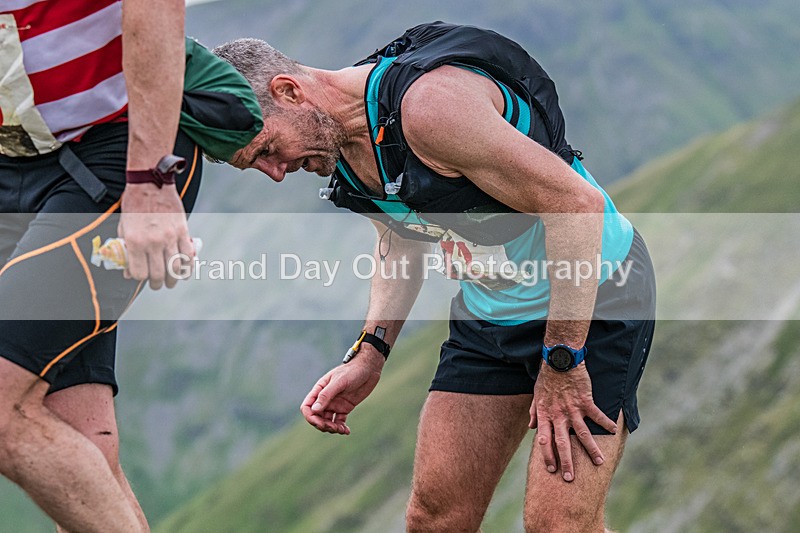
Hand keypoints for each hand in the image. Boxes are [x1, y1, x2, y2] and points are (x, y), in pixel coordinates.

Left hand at [118, 183, 192, 289]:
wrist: (150, 183)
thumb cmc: (134, 204)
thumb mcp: (123, 227)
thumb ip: (125, 250)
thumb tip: (128, 271)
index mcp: (134, 241)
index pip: (139, 273)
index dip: (140, 278)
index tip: (142, 277)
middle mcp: (152, 242)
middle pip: (158, 274)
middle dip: (158, 284)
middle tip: (158, 285)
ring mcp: (169, 237)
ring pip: (174, 268)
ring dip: (173, 279)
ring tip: (172, 281)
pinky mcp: (182, 232)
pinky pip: (188, 255)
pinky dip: (187, 266)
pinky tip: (184, 270)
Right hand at [300, 347, 383, 434]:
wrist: (369, 368)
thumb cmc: (353, 371)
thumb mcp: (339, 381)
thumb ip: (326, 395)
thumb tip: (314, 410)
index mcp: (320, 390)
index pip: (307, 407)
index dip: (310, 417)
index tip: (320, 423)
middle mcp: (325, 398)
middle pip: (316, 417)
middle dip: (322, 425)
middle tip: (334, 428)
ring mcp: (335, 404)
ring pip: (327, 421)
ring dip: (332, 428)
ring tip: (342, 430)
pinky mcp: (345, 408)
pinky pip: (339, 421)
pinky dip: (341, 428)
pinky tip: (346, 431)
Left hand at [529, 362, 616, 481]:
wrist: (560, 360)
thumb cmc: (547, 378)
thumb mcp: (536, 395)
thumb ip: (534, 412)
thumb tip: (532, 427)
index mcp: (546, 415)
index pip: (545, 441)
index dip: (548, 456)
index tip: (552, 469)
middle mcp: (558, 415)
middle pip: (563, 444)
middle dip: (567, 462)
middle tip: (570, 478)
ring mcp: (572, 409)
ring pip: (583, 435)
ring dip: (591, 450)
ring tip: (599, 462)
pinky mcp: (585, 401)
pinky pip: (597, 416)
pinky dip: (606, 423)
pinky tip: (613, 431)